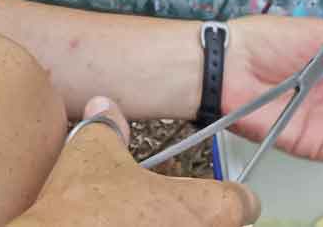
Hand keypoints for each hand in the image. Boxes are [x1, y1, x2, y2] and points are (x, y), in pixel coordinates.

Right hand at [9, 97, 259, 226]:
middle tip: (174, 212)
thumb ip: (108, 126)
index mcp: (202, 208)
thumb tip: (103, 108)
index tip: (219, 195)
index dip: (231, 196)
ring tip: (148, 223)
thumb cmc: (78, 208)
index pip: (244, 203)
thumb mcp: (93, 150)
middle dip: (203, 219)